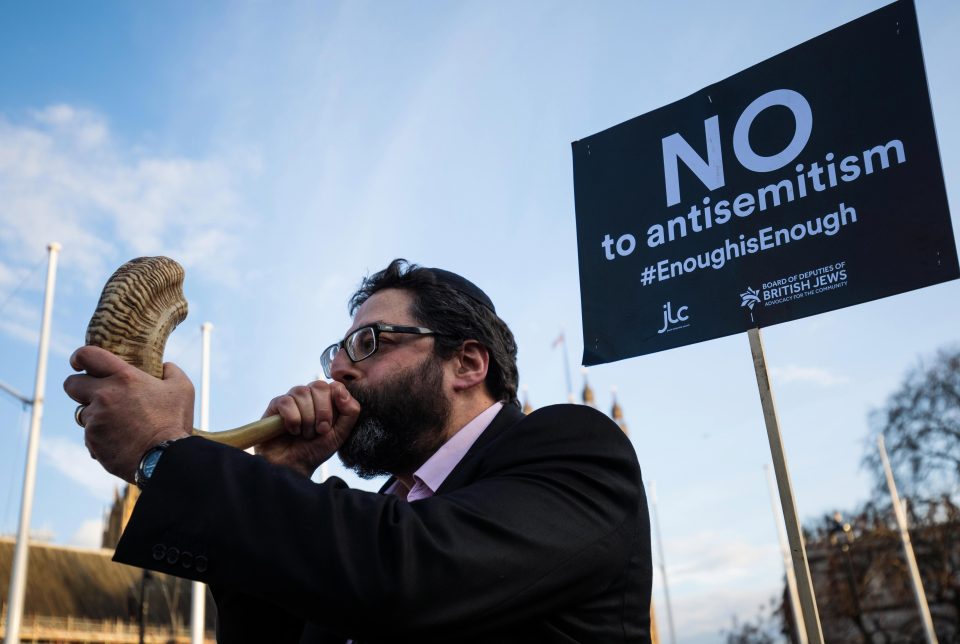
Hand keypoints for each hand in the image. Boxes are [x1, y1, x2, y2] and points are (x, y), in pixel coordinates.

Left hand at [64, 346, 193, 482]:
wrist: (165, 458)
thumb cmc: (174, 421)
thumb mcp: (183, 388)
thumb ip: (171, 370)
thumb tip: (164, 366)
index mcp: (124, 377)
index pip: (87, 355)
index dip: (79, 356)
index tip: (79, 362)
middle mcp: (104, 396)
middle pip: (71, 384)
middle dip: (79, 386)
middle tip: (94, 393)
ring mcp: (95, 420)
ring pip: (82, 412)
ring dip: (95, 415)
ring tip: (118, 423)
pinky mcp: (91, 441)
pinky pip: (89, 436)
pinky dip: (101, 437)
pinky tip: (121, 441)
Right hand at [255, 380, 359, 477]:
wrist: (294, 467)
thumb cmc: (316, 449)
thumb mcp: (340, 434)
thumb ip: (350, 411)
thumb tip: (340, 388)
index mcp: (327, 399)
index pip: (335, 386)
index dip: (335, 404)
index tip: (330, 425)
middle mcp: (310, 395)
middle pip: (320, 386)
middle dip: (322, 412)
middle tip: (320, 431)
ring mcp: (293, 398)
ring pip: (303, 393)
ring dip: (307, 419)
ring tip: (305, 434)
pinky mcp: (276, 405)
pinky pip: (286, 402)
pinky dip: (292, 420)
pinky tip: (292, 431)